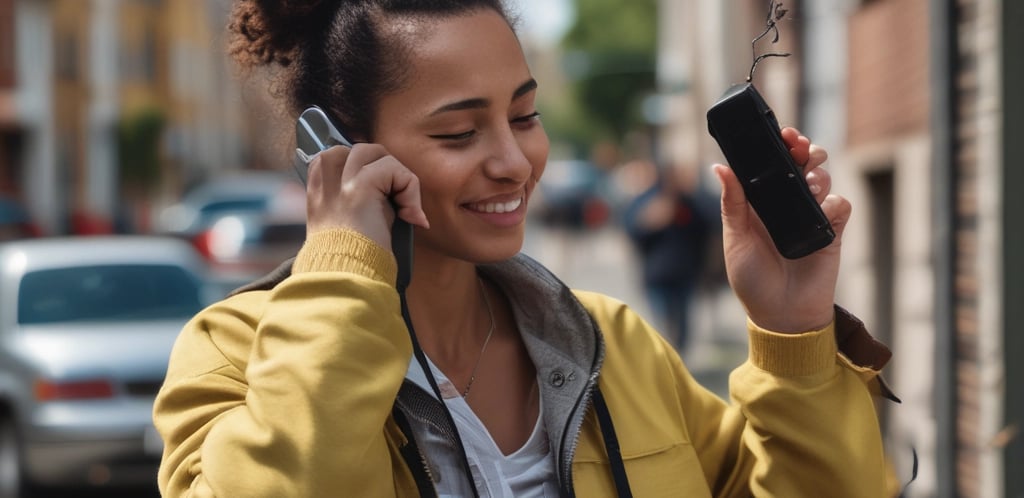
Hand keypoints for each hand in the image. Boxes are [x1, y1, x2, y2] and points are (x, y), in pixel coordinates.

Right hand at [305, 144, 428, 248]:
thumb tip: (385, 182)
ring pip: (380, 154)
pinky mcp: (360, 185)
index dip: (372, 173)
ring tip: (404, 210)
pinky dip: (410, 191)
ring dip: (400, 180)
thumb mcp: (342, 216)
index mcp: (316, 181)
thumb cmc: (348, 253)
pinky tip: (410, 217)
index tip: (383, 203)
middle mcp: (323, 174)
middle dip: (387, 171)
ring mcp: (340, 178)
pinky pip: (394, 169)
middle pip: (364, 149)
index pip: (346, 154)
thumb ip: (351, 193)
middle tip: (396, 203)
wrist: (345, 273)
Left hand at [712, 127, 850, 332]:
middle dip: (804, 149)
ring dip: (817, 173)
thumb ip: (732, 203)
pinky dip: (833, 203)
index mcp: (762, 203)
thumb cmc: (752, 280)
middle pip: (803, 164)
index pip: (773, 165)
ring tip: (808, 182)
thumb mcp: (736, 239)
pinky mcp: (832, 232)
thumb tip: (719, 167)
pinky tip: (822, 209)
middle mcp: (788, 205)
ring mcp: (812, 216)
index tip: (782, 132)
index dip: (779, 146)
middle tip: (800, 147)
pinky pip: (840, 206)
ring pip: (823, 178)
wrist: (781, 315)